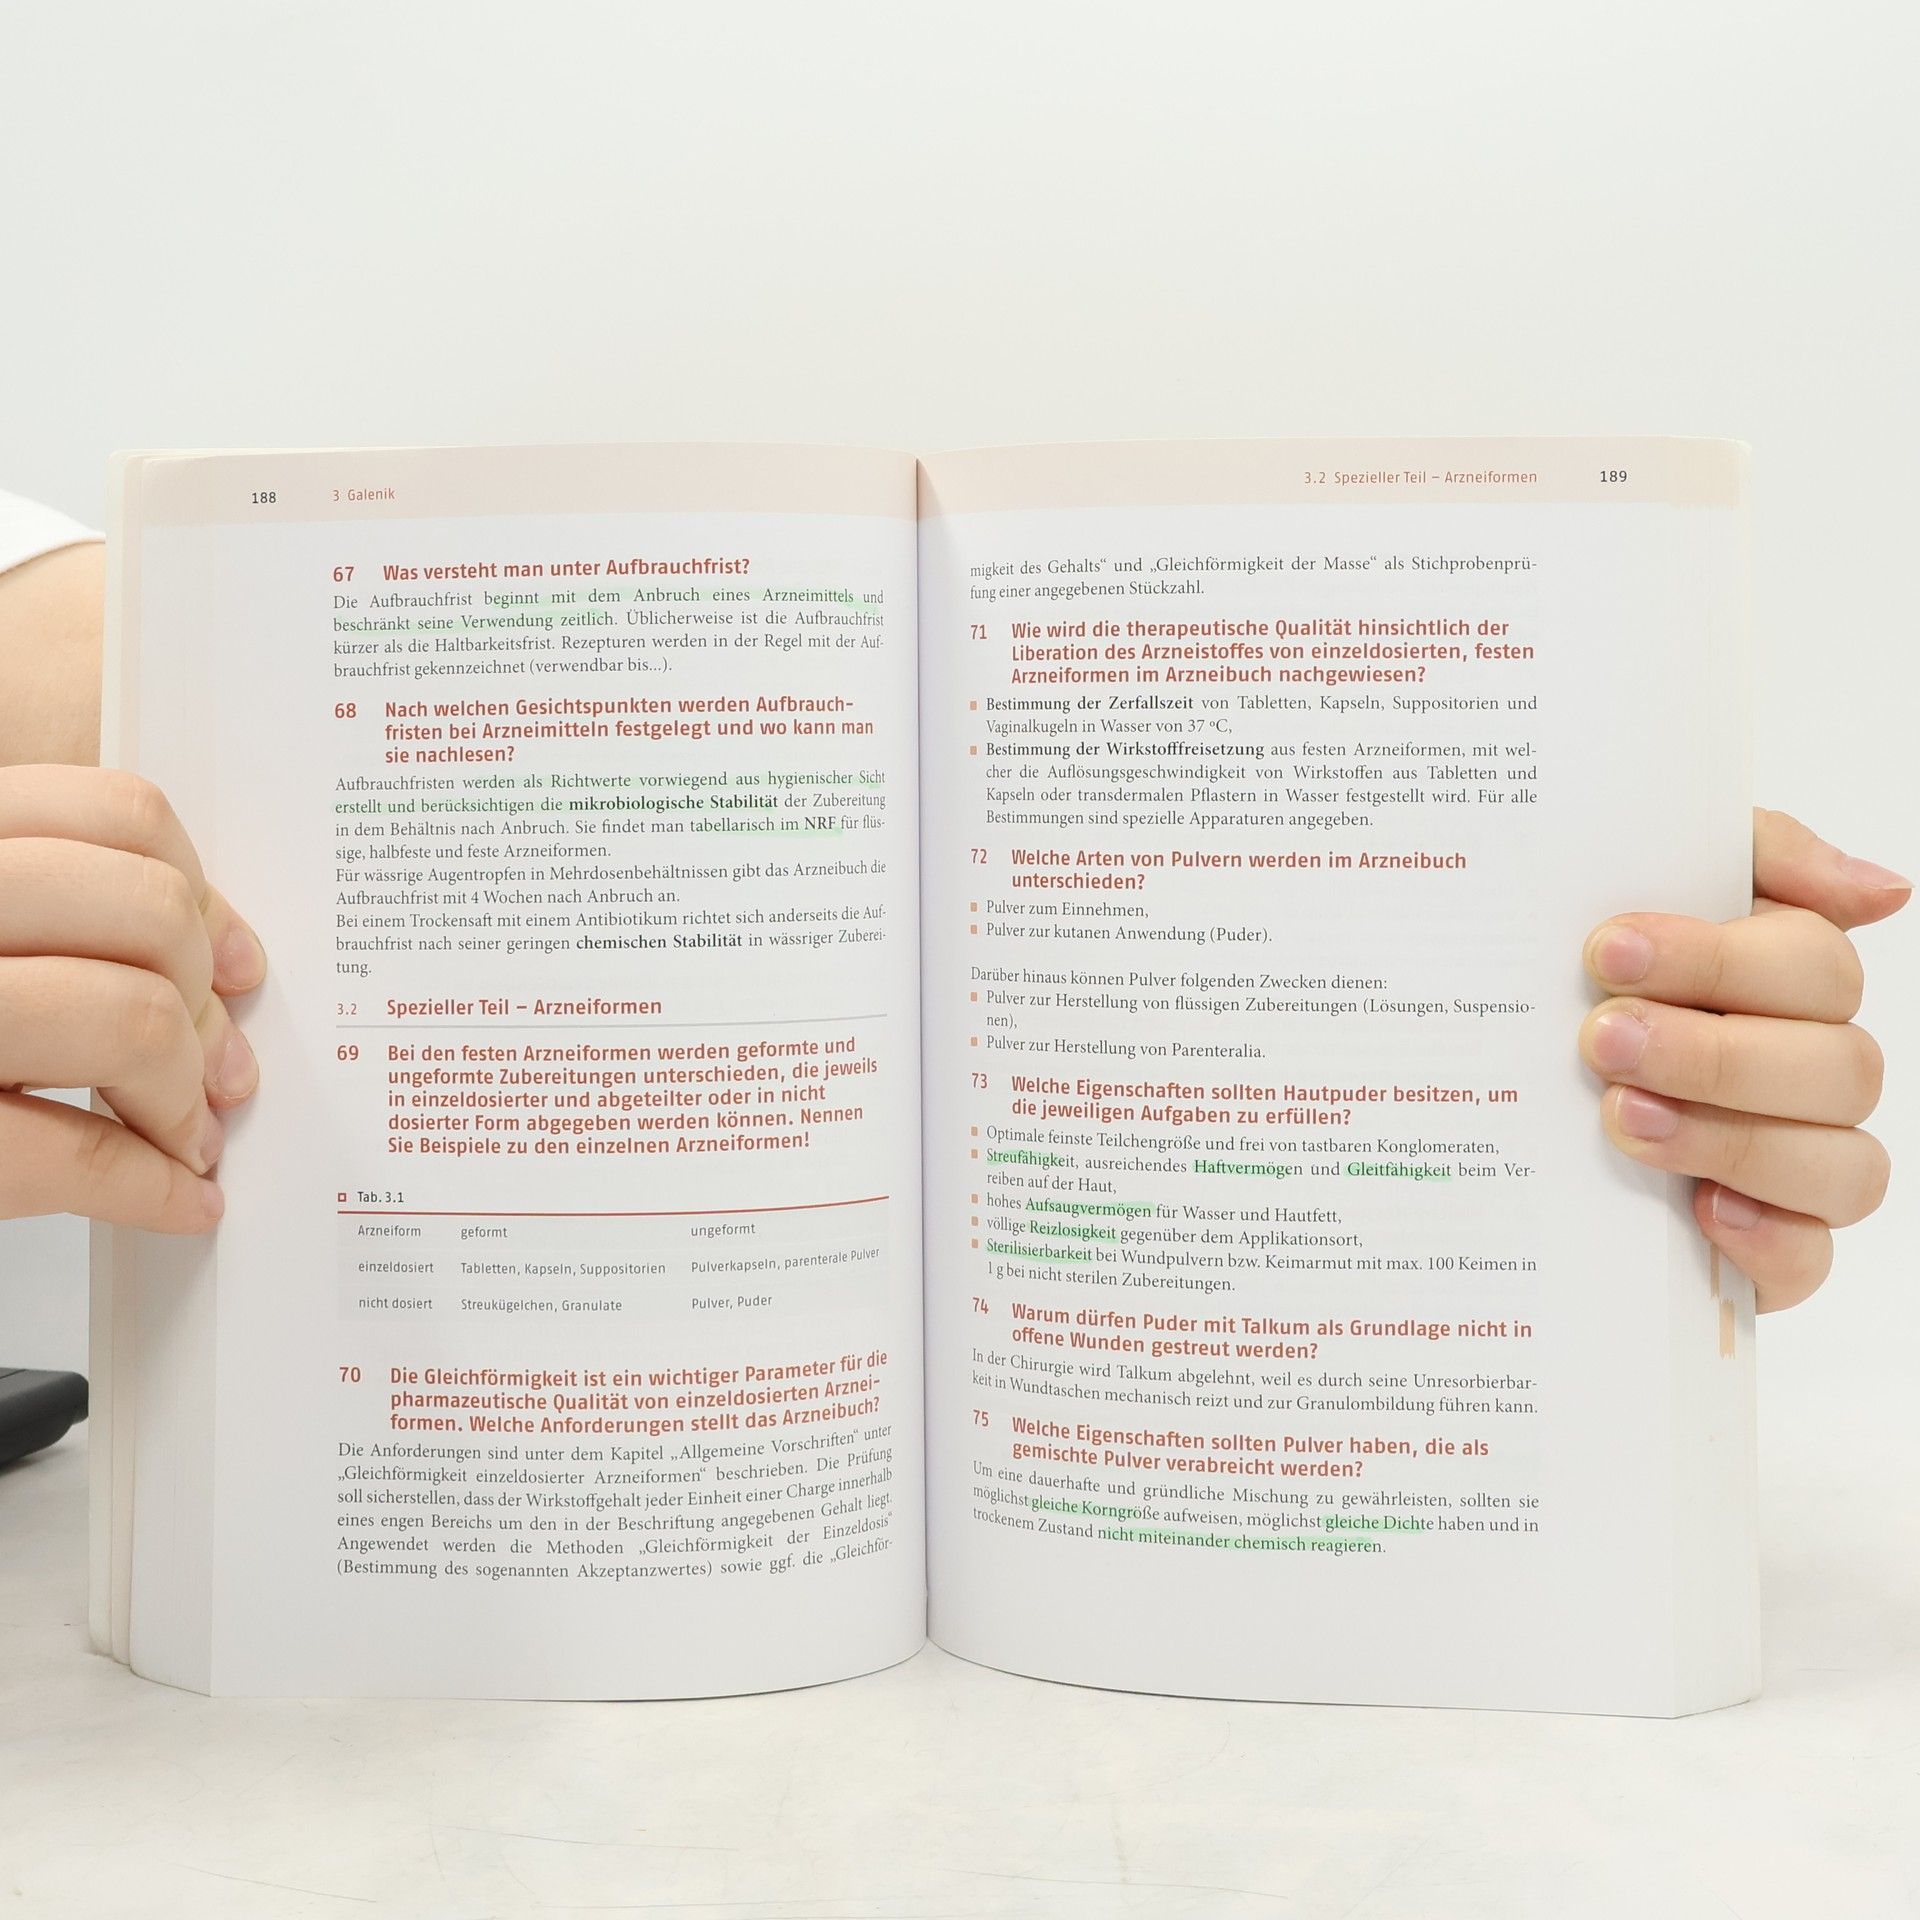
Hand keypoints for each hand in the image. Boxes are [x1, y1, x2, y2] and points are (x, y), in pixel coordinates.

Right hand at [0, 764, 264, 1233]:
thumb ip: (46, 911)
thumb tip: (222, 964)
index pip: (116, 813)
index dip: (200, 893)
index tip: (230, 963)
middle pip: (147, 913)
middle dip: (202, 1005)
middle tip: (211, 1070)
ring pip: (131, 1019)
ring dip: (181, 1097)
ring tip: (177, 1135)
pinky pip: (70, 1155)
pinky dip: (148, 1189)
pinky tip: (172, 1201)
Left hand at [1580, 809, 1908, 1310]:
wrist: (1475, 1083)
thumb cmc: (1581, 978)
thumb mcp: (1636, 875)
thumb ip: (1757, 851)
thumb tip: (1883, 889)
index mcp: (1786, 986)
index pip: (1814, 967)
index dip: (1719, 961)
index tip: (1607, 952)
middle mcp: (1807, 1075)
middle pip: (1837, 1067)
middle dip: (1714, 1053)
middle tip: (1602, 1040)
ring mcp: (1796, 1166)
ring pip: (1842, 1164)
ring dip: (1731, 1138)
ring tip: (1620, 1117)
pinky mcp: (1767, 1250)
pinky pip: (1812, 1260)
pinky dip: (1768, 1238)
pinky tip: (1701, 1209)